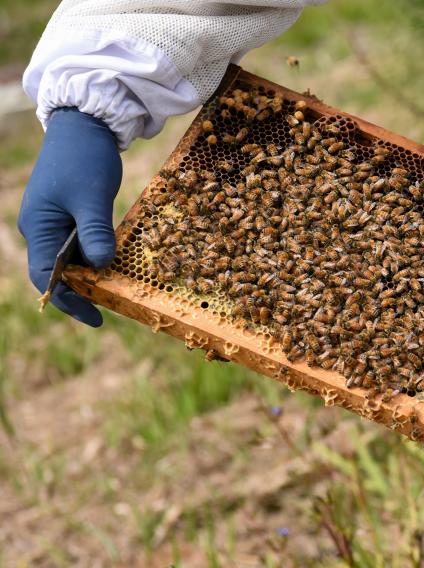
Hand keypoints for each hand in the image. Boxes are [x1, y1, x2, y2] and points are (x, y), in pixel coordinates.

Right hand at [18, 108, 121, 325]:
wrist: (85, 124)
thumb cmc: (84, 158)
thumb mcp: (90, 196)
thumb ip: (95, 231)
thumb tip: (101, 265)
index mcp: (40, 227)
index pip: (47, 277)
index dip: (69, 300)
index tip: (96, 318)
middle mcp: (43, 228)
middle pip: (58, 272)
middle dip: (82, 292)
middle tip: (111, 308)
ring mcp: (56, 221)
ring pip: (71, 259)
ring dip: (90, 275)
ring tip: (115, 292)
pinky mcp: (72, 213)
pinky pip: (81, 244)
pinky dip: (96, 256)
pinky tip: (115, 265)